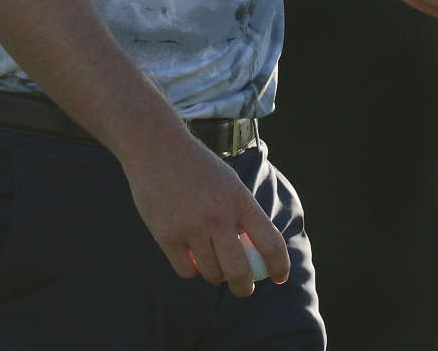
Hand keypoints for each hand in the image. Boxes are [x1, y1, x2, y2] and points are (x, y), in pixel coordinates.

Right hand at [119, 129, 288, 296]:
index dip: (279, 265)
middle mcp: (218, 216)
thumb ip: (242, 215)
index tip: (280, 276)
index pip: (270, 242)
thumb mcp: (229, 183)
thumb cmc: (198, 167)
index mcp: (240, 200)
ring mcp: (191, 228)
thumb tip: (253, 253)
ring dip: (215, 274)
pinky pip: (187, 270)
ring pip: (212, 274)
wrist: (156, 148)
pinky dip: (192, 269)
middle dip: (245, 287)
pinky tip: (191, 255)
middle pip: (240, 271)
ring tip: (211, 259)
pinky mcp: (167, 236)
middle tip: (244, 289)